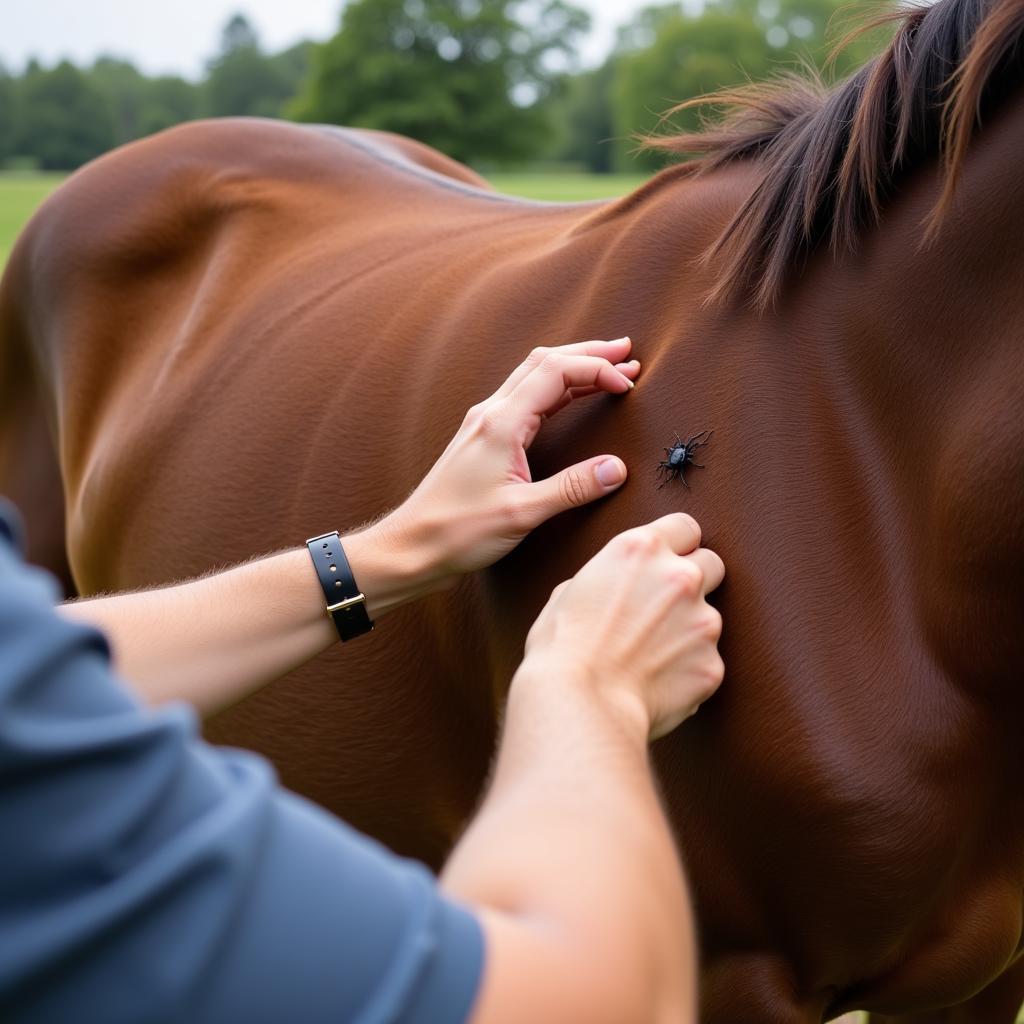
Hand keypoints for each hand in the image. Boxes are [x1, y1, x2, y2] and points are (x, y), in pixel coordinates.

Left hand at [385, 338, 639, 580]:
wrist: (412, 546)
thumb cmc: (457, 531)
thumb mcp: (522, 513)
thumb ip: (572, 488)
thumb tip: (617, 468)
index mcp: (501, 423)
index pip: (556, 372)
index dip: (596, 369)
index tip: (627, 384)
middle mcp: (491, 413)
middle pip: (544, 362)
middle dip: (588, 354)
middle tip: (626, 353)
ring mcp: (485, 423)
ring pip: (533, 376)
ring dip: (573, 368)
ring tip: (610, 368)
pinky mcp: (483, 439)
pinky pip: (524, 398)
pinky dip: (556, 390)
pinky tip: (573, 397)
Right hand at [517, 514, 724, 739]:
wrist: (579, 704)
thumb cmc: (562, 648)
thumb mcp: (569, 591)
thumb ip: (607, 577)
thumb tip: (614, 586)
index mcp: (641, 549)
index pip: (686, 526)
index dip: (677, 545)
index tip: (668, 561)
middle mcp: (679, 577)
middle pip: (712, 563)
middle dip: (695, 581)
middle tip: (664, 607)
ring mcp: (702, 621)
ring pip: (709, 617)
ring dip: (689, 630)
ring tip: (650, 655)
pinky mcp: (712, 664)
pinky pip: (706, 661)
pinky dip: (688, 670)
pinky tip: (656, 682)